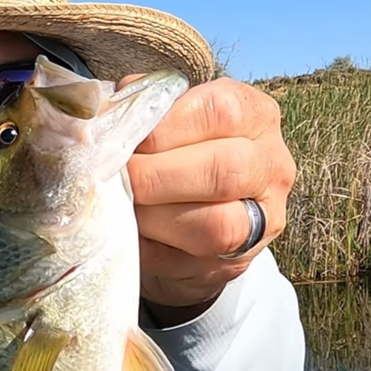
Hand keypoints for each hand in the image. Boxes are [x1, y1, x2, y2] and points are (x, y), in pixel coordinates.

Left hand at [124, 78, 296, 319]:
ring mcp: (263, 219)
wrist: (188, 219)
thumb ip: (139, 108)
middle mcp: (271, 165)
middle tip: (116, 177)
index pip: (220, 111)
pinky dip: (151, 247)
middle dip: (156, 175)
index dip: (163, 126)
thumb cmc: (170, 153)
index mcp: (255, 115)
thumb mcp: (164, 119)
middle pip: (227, 169)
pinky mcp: (238, 262)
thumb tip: (98, 111)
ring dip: (154, 216)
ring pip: (218, 225)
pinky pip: (193, 261)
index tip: (125, 139)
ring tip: (122, 204)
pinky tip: (131, 231)